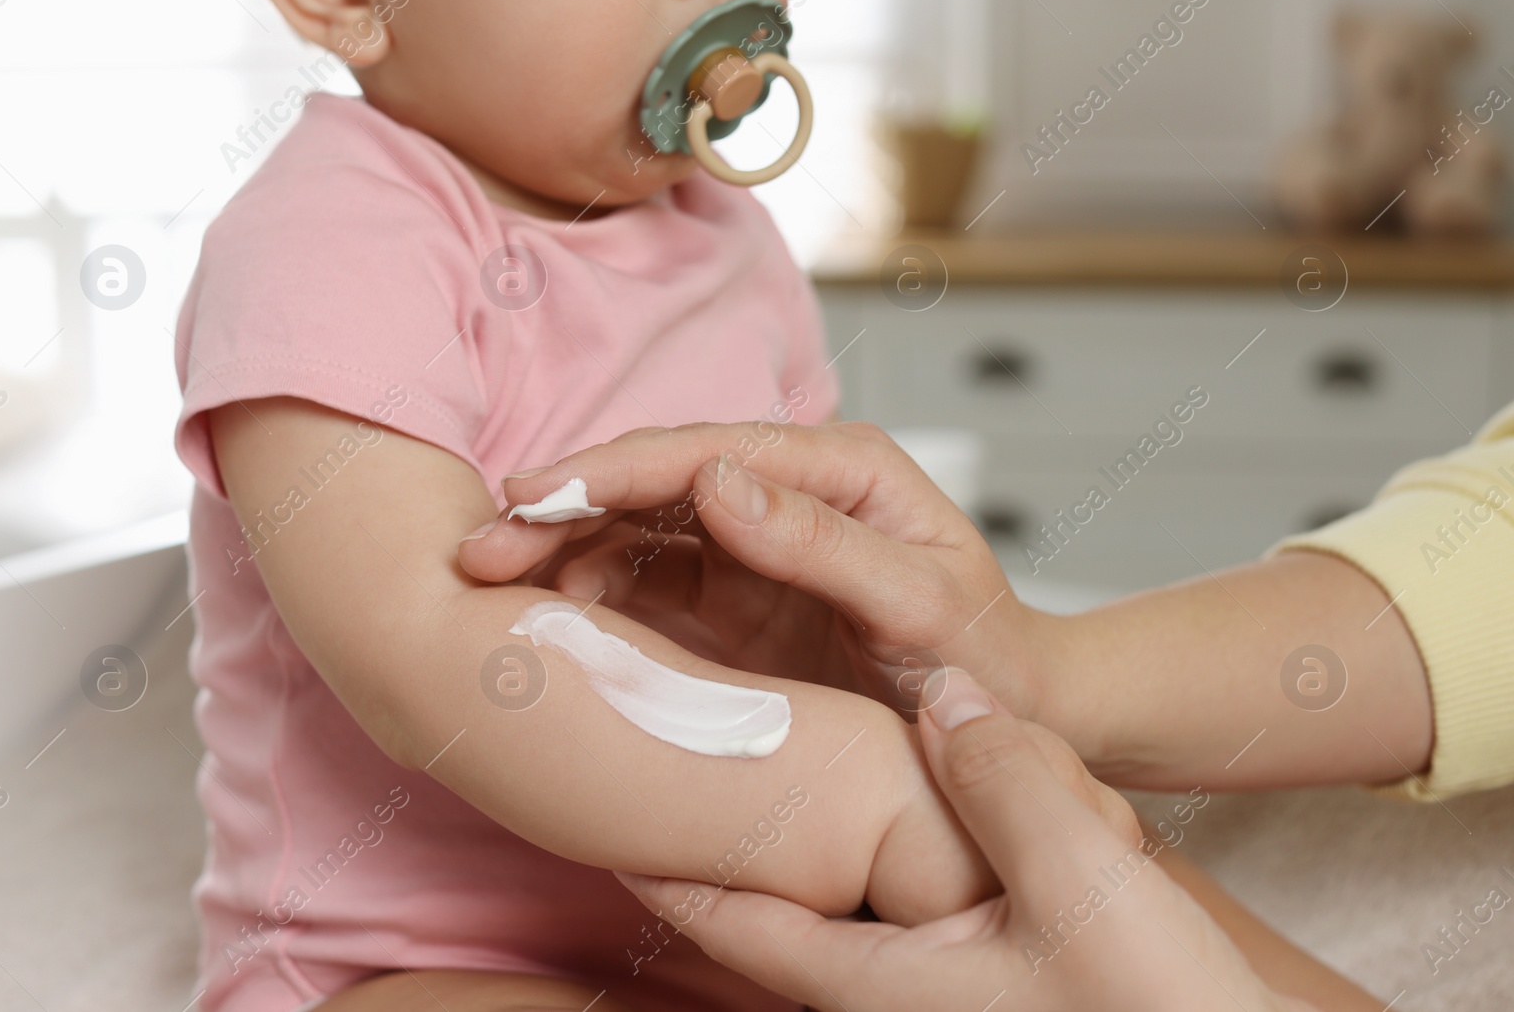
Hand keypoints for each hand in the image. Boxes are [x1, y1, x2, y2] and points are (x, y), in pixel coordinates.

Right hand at [459, 421, 1056, 723]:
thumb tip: (716, 478)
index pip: (701, 452)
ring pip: (634, 528)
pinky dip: (590, 593)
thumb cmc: (983, 657)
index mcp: (836, 467)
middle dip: (562, 507)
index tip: (531, 499)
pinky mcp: (730, 595)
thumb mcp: (917, 601)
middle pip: (651, 482)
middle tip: (478, 549)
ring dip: (561, 550)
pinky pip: (645, 583)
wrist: (1007, 723)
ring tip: (490, 585)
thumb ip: (823, 542)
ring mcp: (751, 542)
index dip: (610, 472)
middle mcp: (783, 490)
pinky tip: (546, 620)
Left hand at [617, 669, 1315, 1011]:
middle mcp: (893, 988)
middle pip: (780, 901)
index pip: (730, 917)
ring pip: (859, 891)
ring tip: (798, 758)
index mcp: (877, 982)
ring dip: (831, 830)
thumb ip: (1005, 786)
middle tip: (686, 749)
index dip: (660, 859)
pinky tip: (938, 798)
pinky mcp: (998, 975)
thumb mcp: (1084, 887)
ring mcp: (944, 985)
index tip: (597, 806)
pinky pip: (925, 898)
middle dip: (734, 832)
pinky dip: (910, 840)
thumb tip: (946, 697)